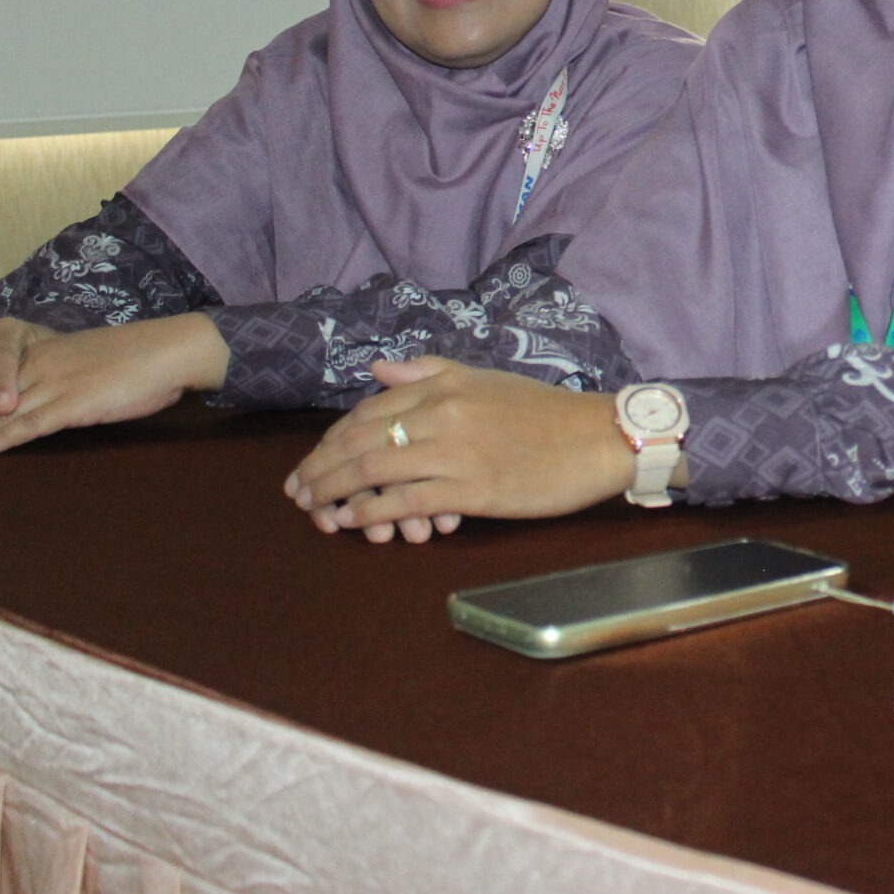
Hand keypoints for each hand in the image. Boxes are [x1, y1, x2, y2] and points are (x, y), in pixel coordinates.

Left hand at [0, 314, 227, 455]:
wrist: (172, 348)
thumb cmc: (141, 360)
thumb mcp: (94, 365)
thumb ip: (67, 380)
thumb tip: (53, 401)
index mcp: (45, 355)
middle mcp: (42, 367)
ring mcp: (57, 384)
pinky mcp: (76, 404)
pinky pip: (32, 423)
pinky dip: (3, 438)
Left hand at [282, 358, 633, 544]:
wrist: (597, 438)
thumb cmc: (544, 411)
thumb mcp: (484, 378)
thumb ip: (429, 372)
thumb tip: (378, 371)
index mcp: (442, 387)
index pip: (367, 412)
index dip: (331, 440)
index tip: (312, 462)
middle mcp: (440, 415)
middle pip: (359, 441)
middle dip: (319, 469)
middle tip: (297, 492)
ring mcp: (454, 453)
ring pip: (373, 472)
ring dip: (335, 493)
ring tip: (315, 511)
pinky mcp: (471, 490)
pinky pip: (405, 502)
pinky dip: (372, 513)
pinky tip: (354, 522)